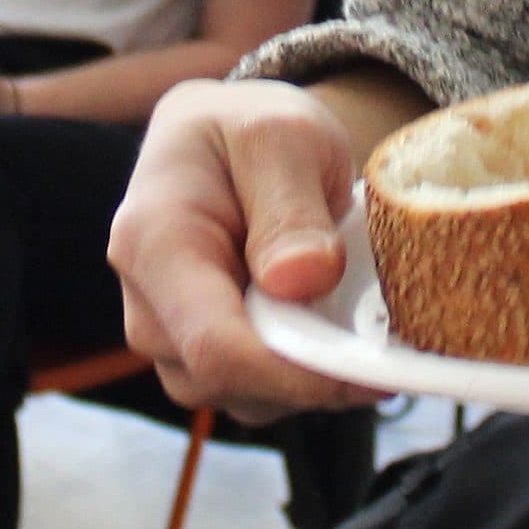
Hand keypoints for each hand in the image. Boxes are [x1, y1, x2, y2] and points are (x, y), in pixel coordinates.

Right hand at [106, 79, 362, 418]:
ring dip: (308, 376)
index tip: (371, 371)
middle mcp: (147, 304)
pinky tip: (332, 327)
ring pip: (244, 398)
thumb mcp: (281, 137)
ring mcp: (169, 337)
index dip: (295, 374)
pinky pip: (256, 391)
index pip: (214, 345)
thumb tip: (301, 281)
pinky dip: (302, 373)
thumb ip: (291, 207)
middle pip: (225, 382)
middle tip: (381, 335)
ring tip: (353, 313)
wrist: (224, 137)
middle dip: (308, 375)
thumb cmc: (249, 130)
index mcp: (152, 242)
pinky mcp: (199, 356)